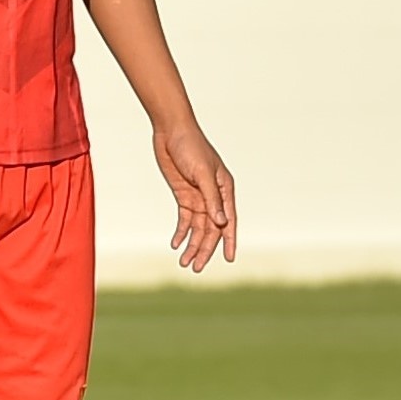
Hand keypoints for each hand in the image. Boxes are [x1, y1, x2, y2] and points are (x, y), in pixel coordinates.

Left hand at [154, 122, 237, 272]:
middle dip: (205, 248)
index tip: (229, 259)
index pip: (229, 221)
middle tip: (196, 268)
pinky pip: (184, 219)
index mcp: (225, 190)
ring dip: (192, 244)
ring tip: (185, 262)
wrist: (171, 131)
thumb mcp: (202, 173)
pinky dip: (181, 232)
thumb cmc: (191, 147)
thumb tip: (221, 223)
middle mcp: (214, 196)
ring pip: (197, 227)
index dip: (229, 241)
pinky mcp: (184, 195)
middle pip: (211, 228)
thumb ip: (212, 199)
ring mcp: (198, 197)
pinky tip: (176, 243)